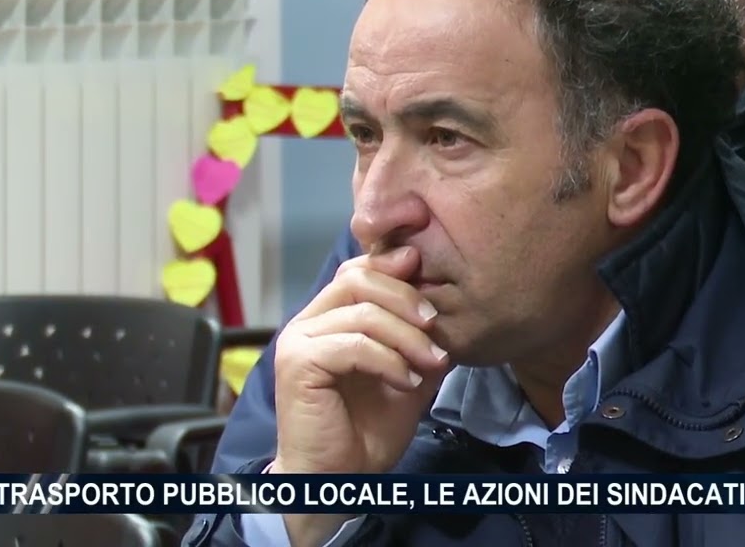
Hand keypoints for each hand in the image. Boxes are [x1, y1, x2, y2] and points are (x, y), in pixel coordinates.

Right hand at [272, 246, 449, 476]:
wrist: (341, 478)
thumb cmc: (368, 429)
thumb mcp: (407, 374)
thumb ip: (418, 339)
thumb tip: (446, 305)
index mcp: (328, 317)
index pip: (359, 270)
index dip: (394, 267)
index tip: (434, 282)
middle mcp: (307, 322)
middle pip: (358, 279)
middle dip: (406, 298)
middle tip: (436, 324)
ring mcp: (298, 341)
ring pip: (361, 312)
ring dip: (406, 336)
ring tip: (432, 361)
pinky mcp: (297, 364)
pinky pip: (353, 345)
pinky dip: (389, 361)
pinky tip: (407, 381)